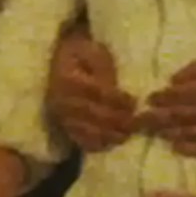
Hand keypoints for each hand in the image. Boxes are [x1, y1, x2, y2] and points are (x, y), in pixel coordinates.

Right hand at [46, 36, 137, 153]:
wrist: (58, 60)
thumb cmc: (81, 54)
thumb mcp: (93, 52)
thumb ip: (103, 68)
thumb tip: (114, 88)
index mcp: (68, 79)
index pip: (98, 93)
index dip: (118, 100)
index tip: (134, 101)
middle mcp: (61, 100)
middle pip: (96, 115)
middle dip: (120, 119)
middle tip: (137, 120)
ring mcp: (61, 116)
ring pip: (90, 132)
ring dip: (113, 135)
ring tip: (129, 132)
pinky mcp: (63, 126)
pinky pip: (82, 141)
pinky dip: (100, 144)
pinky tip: (114, 140)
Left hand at [141, 50, 195, 160]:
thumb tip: (172, 80)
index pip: (174, 97)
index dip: (158, 100)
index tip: (147, 101)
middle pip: (176, 118)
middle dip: (155, 120)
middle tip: (139, 123)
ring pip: (188, 135)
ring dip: (169, 134)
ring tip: (155, 134)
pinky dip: (191, 150)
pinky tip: (179, 149)